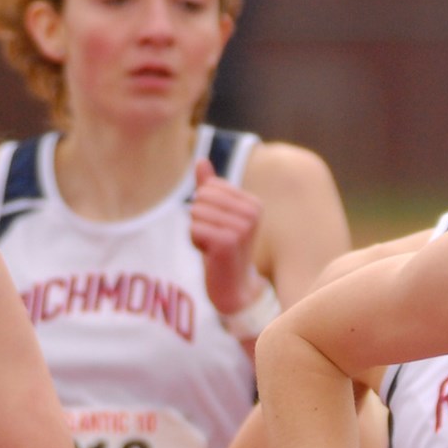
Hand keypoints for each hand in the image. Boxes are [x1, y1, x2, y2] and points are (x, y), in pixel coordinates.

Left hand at [188, 158, 265, 313]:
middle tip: (214, 238)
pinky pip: (194, 229)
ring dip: (196, 232)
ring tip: (213, 247)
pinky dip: (196, 242)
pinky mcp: (229, 242)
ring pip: (195, 213)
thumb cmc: (224, 249)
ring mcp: (242, 227)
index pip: (209, 187)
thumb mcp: (217, 215)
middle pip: (201, 198)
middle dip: (198, 219)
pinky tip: (210, 254)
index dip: (205, 208)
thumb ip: (210, 188)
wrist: (234, 286)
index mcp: (253, 203)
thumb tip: (200, 161)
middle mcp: (252, 213)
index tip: (219, 227)